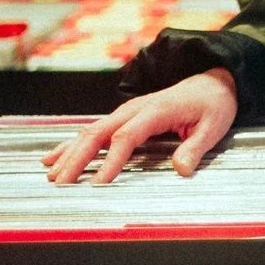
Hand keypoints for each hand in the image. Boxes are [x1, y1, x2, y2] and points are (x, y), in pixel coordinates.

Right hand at [43, 70, 237, 184]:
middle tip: (61, 183)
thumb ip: (195, 148)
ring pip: (90, 131)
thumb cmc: (213, 104)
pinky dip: (72, 144)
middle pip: (99, 133)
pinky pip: (93, 130)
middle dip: (77, 159)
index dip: (111, 160)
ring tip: (51, 175)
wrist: (213, 81)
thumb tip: (181, 170)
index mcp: (156, 110)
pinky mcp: (124, 117)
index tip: (98, 183)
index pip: (126, 136)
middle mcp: (135, 109)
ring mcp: (127, 112)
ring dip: (69, 153)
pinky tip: (54, 157)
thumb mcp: (213, 125)